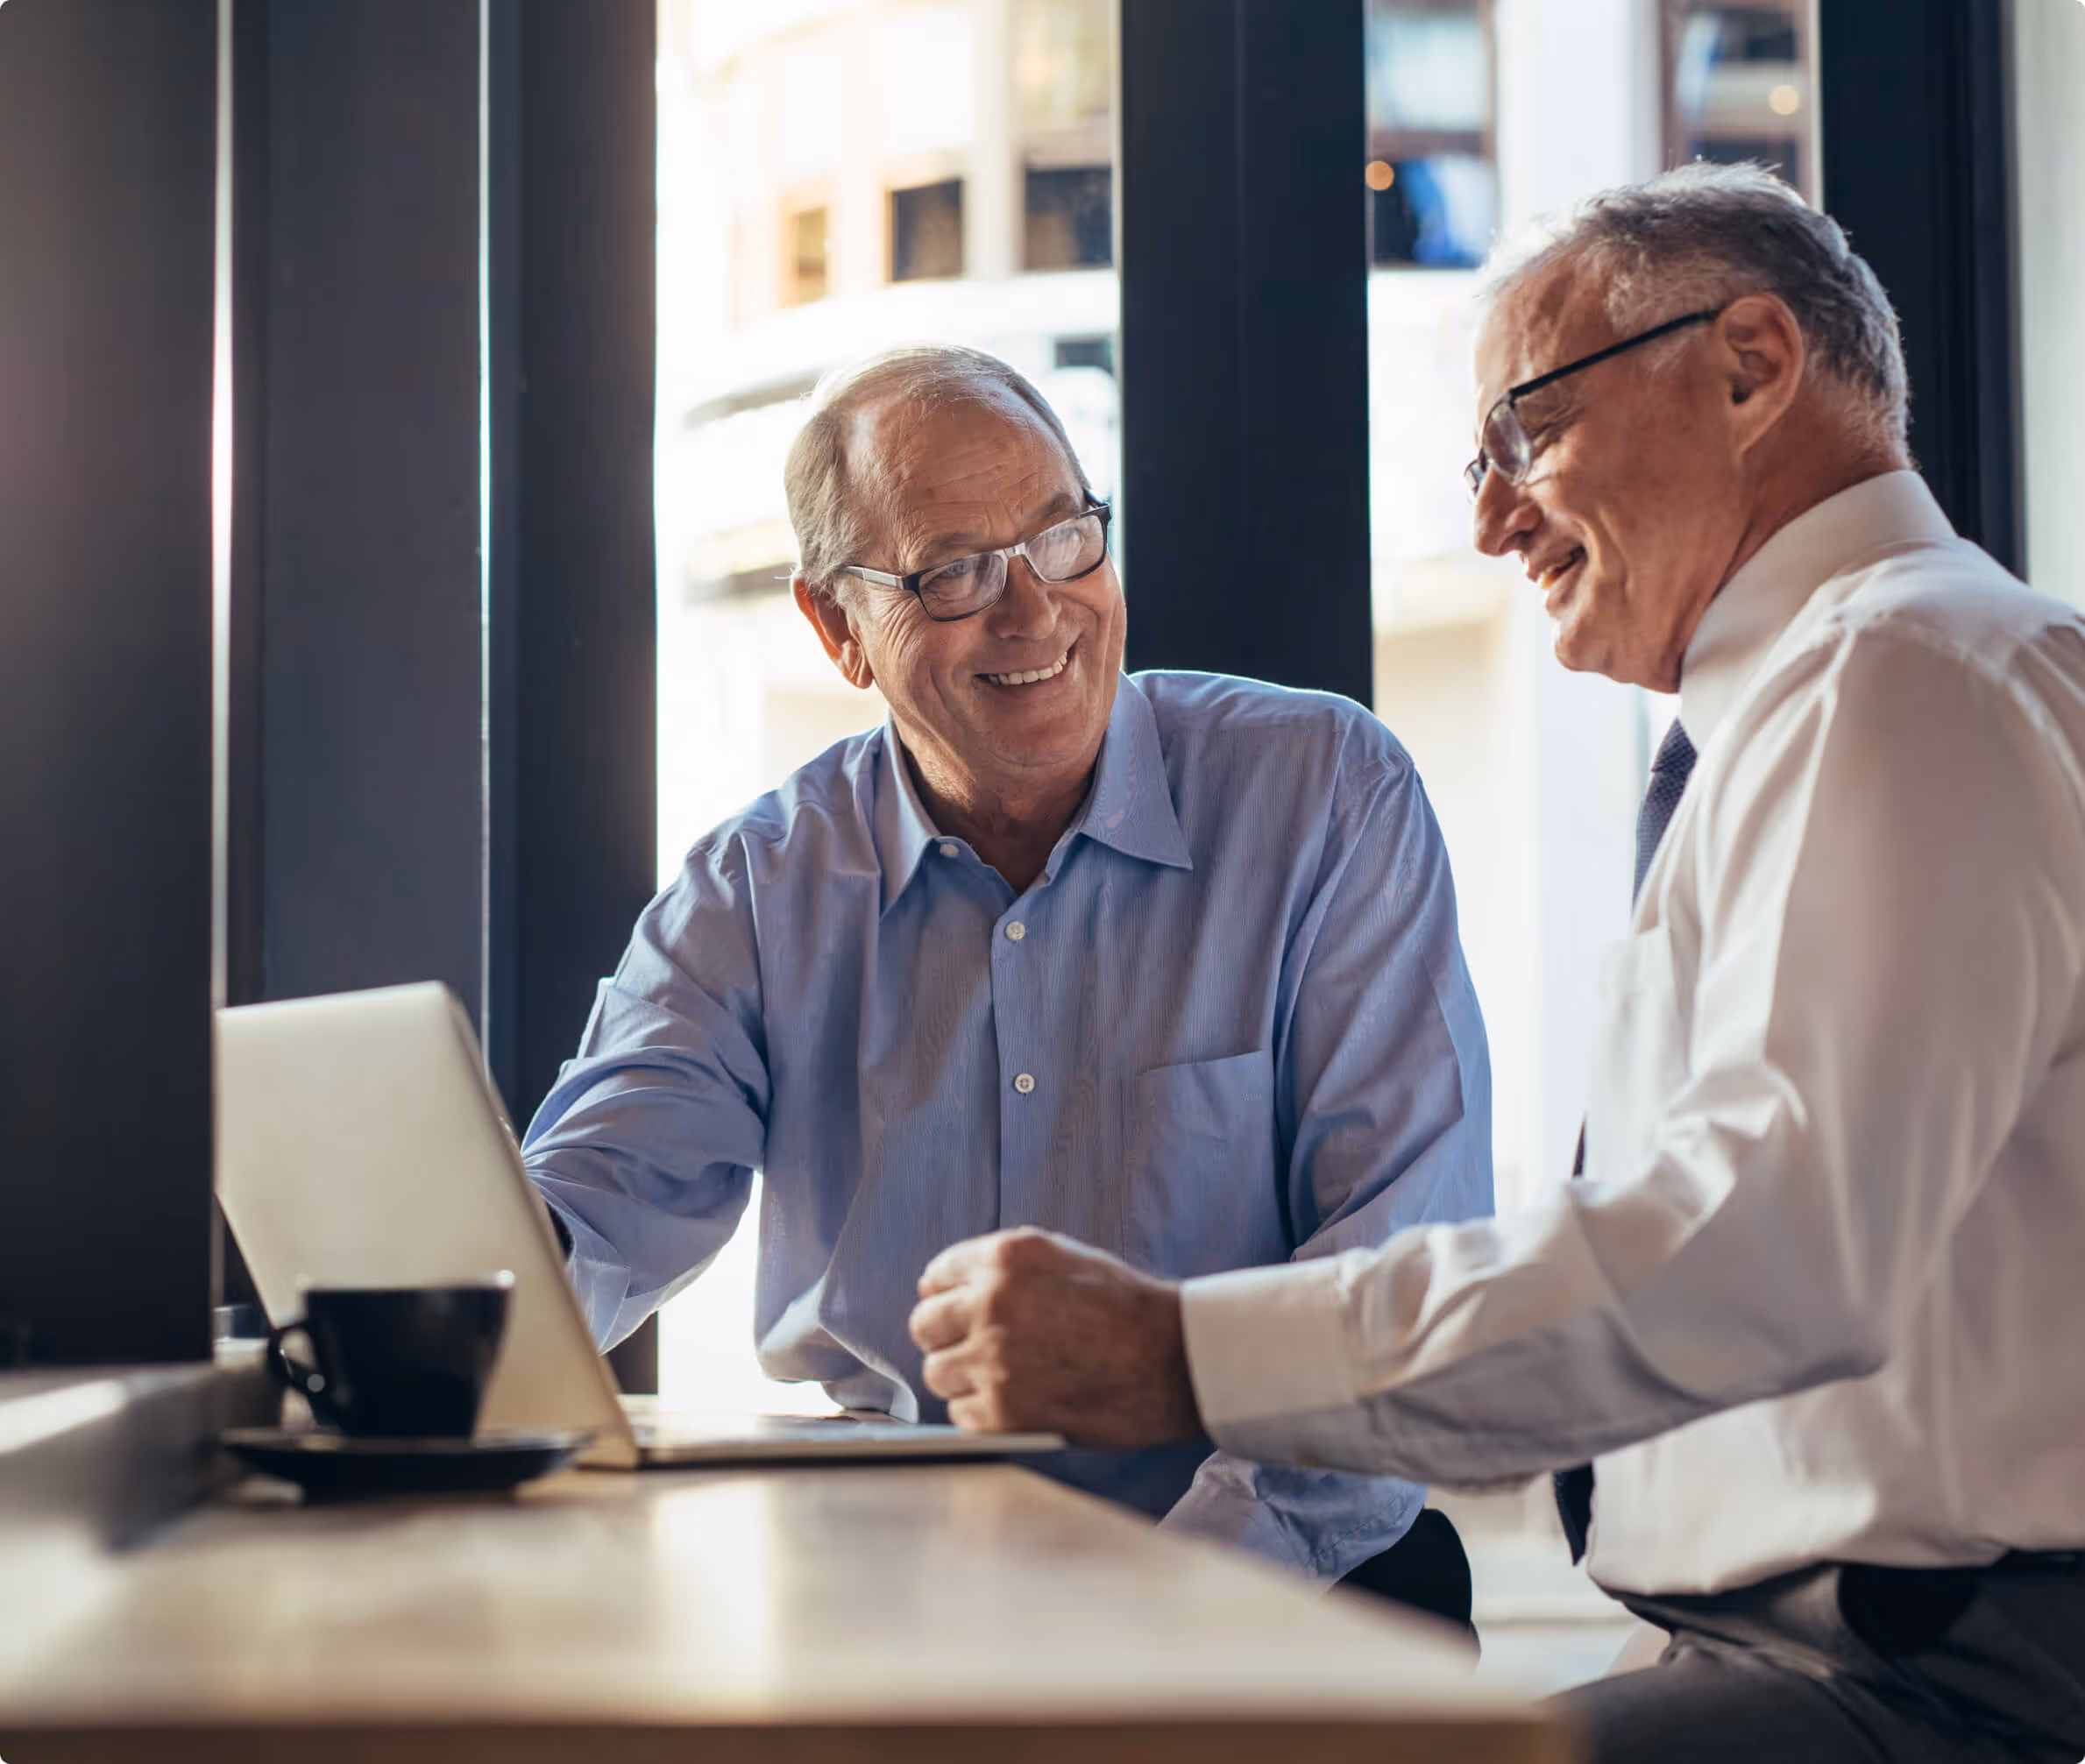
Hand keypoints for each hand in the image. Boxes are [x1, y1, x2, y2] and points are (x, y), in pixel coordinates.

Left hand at [908, 1227, 1203, 1448]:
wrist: (1173, 1360)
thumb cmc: (1126, 1308)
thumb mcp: (1063, 1257)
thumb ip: (1002, 1267)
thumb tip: (938, 1285)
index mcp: (1005, 1258)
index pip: (936, 1276)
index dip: (948, 1297)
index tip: (959, 1312)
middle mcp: (991, 1303)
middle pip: (924, 1325)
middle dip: (947, 1337)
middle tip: (980, 1348)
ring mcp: (993, 1359)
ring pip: (936, 1372)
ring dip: (963, 1377)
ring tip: (1005, 1377)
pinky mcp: (1002, 1411)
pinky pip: (959, 1413)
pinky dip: (982, 1412)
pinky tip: (1019, 1401)